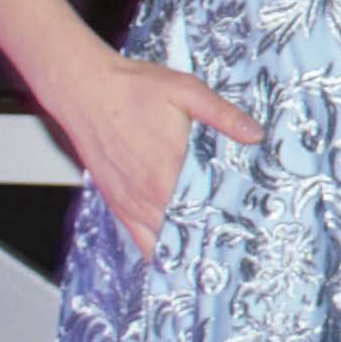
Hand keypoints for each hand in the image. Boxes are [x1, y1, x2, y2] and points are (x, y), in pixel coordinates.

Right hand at [45, 47, 261, 251]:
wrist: (84, 89)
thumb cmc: (133, 88)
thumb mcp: (186, 92)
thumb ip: (223, 115)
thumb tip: (256, 135)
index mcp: (169, 173)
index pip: (208, 214)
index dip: (231, 225)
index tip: (253, 230)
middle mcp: (148, 196)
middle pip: (188, 234)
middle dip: (214, 240)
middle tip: (241, 244)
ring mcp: (129, 204)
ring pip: (163, 244)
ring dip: (188, 247)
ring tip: (215, 253)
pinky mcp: (116, 203)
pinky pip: (139, 241)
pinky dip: (159, 251)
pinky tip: (177, 252)